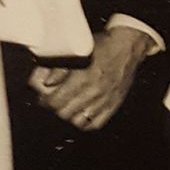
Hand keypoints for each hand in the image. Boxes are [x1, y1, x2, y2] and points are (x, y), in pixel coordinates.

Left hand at [28, 27, 149, 129]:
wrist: (127, 47)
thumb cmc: (103, 45)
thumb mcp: (77, 51)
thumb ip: (58, 68)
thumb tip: (45, 81)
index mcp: (81, 78)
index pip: (56, 101)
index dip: (45, 102)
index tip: (42, 98)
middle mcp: (92, 92)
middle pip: (64, 113)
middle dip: (54, 109)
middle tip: (52, 102)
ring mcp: (103, 101)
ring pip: (78, 121)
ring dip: (68, 116)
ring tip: (65, 108)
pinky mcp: (112, 105)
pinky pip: (95, 124)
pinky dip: (85, 122)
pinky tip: (81, 115)